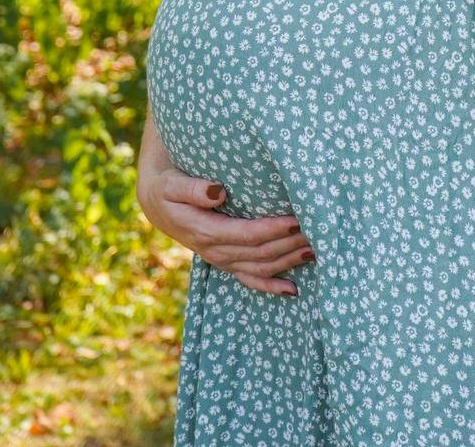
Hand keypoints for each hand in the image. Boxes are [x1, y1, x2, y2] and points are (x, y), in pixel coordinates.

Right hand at [138, 162, 315, 296]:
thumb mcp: (171, 184)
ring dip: (288, 261)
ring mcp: (221, 259)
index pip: (246, 234)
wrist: (157, 204)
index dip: (272, 230)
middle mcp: (215, 250)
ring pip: (260, 267)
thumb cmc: (168, 188)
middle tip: (317, 232)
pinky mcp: (225, 262)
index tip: (296, 220)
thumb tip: (219, 192)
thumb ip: (193, 188)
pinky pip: (249, 279)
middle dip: (289, 244)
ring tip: (316, 250)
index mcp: (204, 231)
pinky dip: (271, 287)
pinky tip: (293, 290)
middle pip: (259, 253)